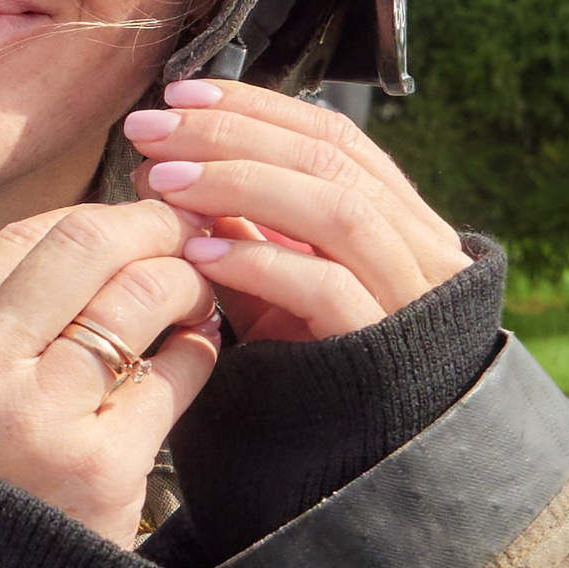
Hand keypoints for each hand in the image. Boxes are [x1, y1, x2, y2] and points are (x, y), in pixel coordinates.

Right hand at [0, 199, 220, 546]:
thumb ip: (0, 319)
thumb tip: (100, 235)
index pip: (20, 239)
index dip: (93, 218)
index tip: (132, 226)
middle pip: (81, 246)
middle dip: (149, 228)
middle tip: (187, 236)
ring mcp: (33, 419)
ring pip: (136, 297)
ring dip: (184, 282)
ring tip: (197, 296)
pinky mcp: (99, 465)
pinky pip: (172, 373)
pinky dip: (198, 349)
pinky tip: (198, 352)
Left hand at [122, 79, 467, 340]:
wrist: (352, 470)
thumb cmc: (308, 373)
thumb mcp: (274, 290)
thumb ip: (246, 230)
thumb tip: (178, 164)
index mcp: (396, 218)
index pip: (330, 134)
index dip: (254, 106)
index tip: (177, 97)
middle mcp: (417, 248)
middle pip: (328, 159)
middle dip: (232, 136)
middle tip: (150, 132)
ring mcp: (410, 297)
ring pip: (336, 210)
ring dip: (240, 185)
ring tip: (163, 184)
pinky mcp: (385, 350)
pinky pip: (328, 289)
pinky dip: (260, 262)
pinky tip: (198, 255)